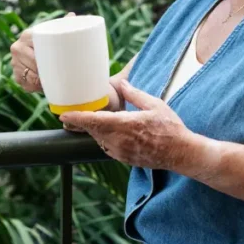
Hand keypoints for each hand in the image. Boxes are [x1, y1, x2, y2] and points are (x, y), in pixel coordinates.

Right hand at [10, 12, 74, 91]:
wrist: (45, 53)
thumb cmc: (54, 42)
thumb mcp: (58, 32)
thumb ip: (64, 24)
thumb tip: (72, 15)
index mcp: (27, 36)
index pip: (37, 50)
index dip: (48, 59)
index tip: (59, 64)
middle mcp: (17, 48)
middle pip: (33, 65)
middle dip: (46, 71)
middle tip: (61, 74)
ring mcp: (14, 63)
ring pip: (30, 77)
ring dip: (42, 81)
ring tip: (54, 80)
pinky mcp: (16, 76)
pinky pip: (27, 85)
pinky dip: (37, 87)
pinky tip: (45, 85)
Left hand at [59, 80, 195, 170]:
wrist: (180, 153)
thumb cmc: (170, 128)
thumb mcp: (155, 105)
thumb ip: (135, 95)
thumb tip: (122, 84)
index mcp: (125, 124)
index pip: (93, 121)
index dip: (76, 118)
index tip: (62, 114)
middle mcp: (119, 140)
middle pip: (92, 130)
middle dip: (82, 123)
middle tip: (70, 115)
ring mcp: (121, 152)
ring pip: (99, 139)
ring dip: (94, 131)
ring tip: (91, 122)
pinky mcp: (124, 159)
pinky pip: (107, 148)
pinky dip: (104, 139)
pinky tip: (110, 133)